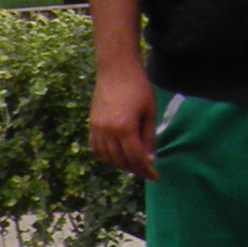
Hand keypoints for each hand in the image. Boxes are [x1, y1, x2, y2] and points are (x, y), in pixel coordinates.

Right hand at [87, 61, 157, 176]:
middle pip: (121, 161)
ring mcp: (97, 128)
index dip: (147, 170)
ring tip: (133, 164)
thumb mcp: (150, 112)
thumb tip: (150, 159)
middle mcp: (108, 131)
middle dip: (135, 170)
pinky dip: (105, 157)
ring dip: (120, 165)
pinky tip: (115, 156)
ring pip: (107, 158)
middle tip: (146, 171)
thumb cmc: (138, 88)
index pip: (136, 158)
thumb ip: (149, 138)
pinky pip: (95, 148)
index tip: (156, 176)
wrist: (117, 70)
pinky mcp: (92, 124)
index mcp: (125, 128)